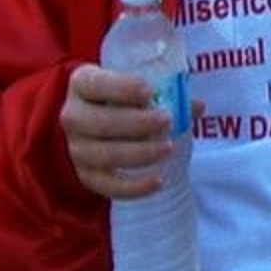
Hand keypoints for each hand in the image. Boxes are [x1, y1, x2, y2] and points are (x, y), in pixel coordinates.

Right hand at [60, 63, 178, 198]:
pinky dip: (134, 187)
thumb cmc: (123, 98)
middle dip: (136, 123)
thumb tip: (196, 106)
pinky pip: (107, 185)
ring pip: (103, 155)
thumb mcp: (137, 87)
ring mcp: (77, 148)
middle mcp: (73, 116)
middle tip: (166, 121)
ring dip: (138, 153)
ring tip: (168, 148)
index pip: (96, 84)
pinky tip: (158, 180)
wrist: (97, 122)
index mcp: (83, 84)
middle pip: (98, 122)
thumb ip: (168, 93)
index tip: (150, 92)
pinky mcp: (85, 174)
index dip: (121, 88)